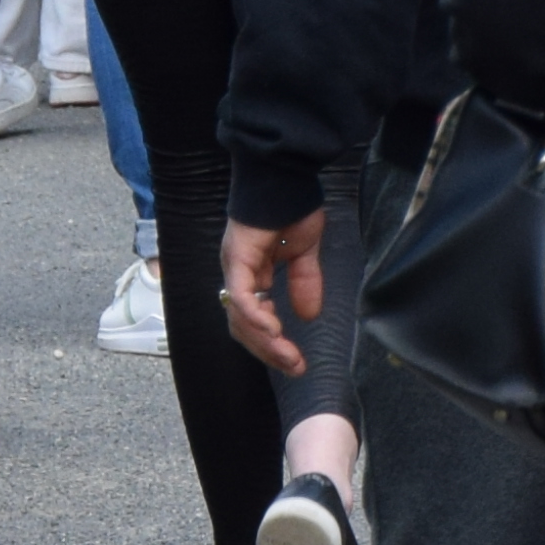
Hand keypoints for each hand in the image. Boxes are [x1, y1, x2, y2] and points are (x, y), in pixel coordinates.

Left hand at [217, 210, 326, 378]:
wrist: (285, 177)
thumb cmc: (293, 207)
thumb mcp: (304, 253)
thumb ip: (304, 282)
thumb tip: (309, 315)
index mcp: (251, 274)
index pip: (253, 319)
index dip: (272, 343)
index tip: (297, 361)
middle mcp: (238, 275)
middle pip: (243, 327)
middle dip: (269, 352)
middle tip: (295, 367)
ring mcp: (235, 267)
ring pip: (241, 318)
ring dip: (265, 343)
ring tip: (289, 358)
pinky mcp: (237, 259)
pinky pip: (242, 297)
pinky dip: (256, 318)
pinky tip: (275, 332)